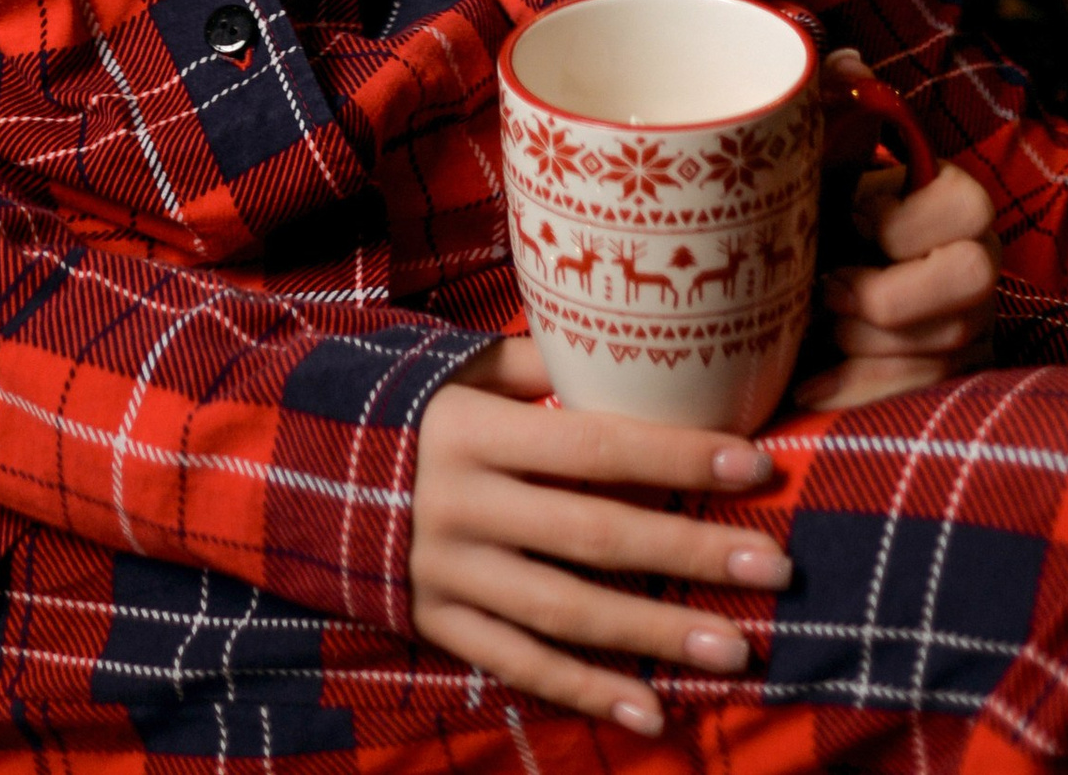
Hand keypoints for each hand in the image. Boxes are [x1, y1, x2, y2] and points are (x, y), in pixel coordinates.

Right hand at [409, 336, 789, 738]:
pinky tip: (653, 711)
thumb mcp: (456, 366)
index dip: (678, 457)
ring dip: (656, 633)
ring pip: (568, 612)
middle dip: (692, 552)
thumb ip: (538, 366)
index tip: (755, 464)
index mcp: (472, 427)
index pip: (595, 444)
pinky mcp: (437, 624)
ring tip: (737, 645)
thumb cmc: (402, 405)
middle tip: (775, 567)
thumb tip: (631, 355)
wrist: (291, 471)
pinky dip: (587, 692)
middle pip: (596, 535)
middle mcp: (463, 503)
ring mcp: (449, 572)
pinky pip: (522, 665)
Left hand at [792, 67, 996, 410]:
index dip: (902, 219)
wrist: (819, 283)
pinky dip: (853, 393)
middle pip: (969, 285)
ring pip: (937, 352)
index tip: (853, 217)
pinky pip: (912, 400)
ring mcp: (971, 332)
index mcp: (958, 205)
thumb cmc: (827, 214)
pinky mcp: (947, 384)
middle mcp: (980, 268)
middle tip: (829, 287)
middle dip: (888, 296)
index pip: (967, 206)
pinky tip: (809, 385)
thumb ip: (835, 103)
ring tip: (819, 322)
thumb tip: (847, 61)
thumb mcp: (826, 159)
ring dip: (860, 342)